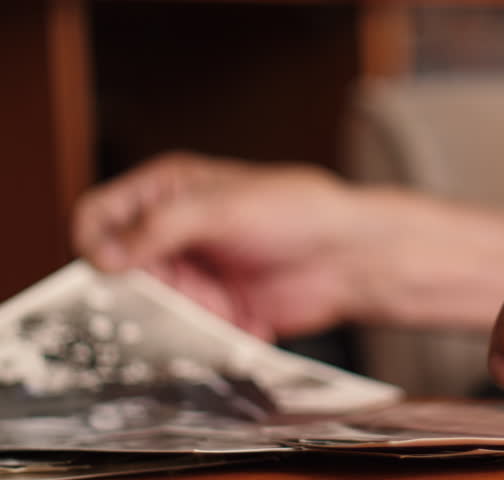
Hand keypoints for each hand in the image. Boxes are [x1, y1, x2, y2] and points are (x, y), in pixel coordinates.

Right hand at [74, 152, 365, 339]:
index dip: (96, 243)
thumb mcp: (222, 208)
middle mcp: (176, 232)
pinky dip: (210, 331)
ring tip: (221, 305)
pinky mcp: (218, 307)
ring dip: (181, 314)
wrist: (351, 256)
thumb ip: (160, 228)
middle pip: (121, 270)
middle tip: (183, 293)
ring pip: (153, 306)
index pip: (100, 215)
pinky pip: (190, 330)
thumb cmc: (298, 212)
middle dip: (146, 289)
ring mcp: (197, 271)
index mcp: (168, 192)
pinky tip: (246, 315)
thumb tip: (103, 254)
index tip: (112, 269)